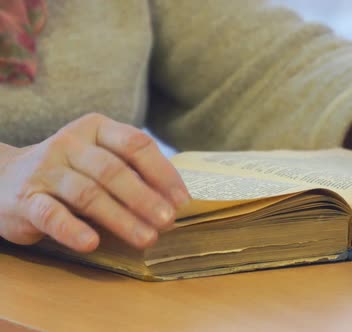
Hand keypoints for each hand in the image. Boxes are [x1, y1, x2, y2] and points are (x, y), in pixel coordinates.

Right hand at [0, 113, 189, 251]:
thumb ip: (132, 173)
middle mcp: (70, 144)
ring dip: (121, 219)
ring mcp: (45, 170)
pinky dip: (72, 229)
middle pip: (114, 171)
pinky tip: (91, 243)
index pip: (136, 144)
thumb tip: (175, 201)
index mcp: (96, 129)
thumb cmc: (70, 172)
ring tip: (146, 238)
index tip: (181, 201)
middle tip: (168, 222)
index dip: (163, 173)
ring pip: (88, 194)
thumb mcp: (100, 160)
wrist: (3, 178)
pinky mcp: (25, 198)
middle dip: (145, 198)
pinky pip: (51, 214)